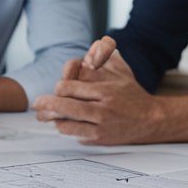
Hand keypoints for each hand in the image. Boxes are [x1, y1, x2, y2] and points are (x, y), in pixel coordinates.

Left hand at [33, 50, 162, 144]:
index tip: (58, 87)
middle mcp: (103, 109)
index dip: (60, 87)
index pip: (71, 88)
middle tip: (37, 103)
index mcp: (105, 91)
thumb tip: (90, 48)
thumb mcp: (120, 72)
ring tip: (48, 115)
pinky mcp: (100, 139)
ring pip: (67, 124)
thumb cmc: (132, 94)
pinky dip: (67, 129)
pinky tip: (65, 124)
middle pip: (66, 107)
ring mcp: (101, 127)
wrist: (151, 119)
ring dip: (55, 119)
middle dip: (47, 104)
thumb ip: (104, 59)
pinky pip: (76, 136)